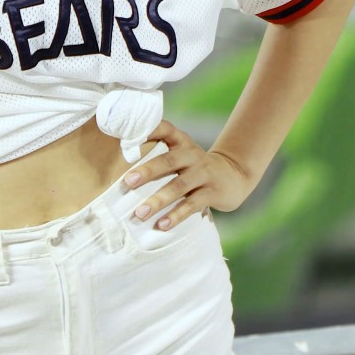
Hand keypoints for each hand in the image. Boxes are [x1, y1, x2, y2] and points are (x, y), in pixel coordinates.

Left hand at [124, 118, 253, 230]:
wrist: (234, 176)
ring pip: (179, 186)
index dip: (148, 130)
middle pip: (168, 161)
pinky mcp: (212, 192)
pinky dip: (176, 215)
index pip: (165, 129)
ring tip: (140, 213)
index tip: (127, 138)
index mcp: (181, 142)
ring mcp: (204, 173)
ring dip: (158, 200)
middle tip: (127, 182)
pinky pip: (192, 205)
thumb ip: (158, 156)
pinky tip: (161, 225)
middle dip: (147, 171)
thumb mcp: (181, 155)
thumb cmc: (195, 166)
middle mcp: (192, 154)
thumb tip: (121, 172)